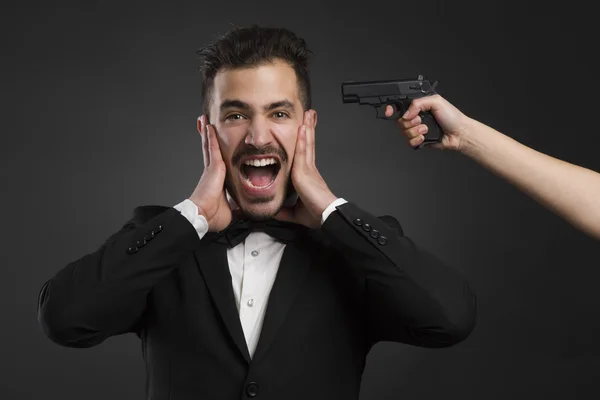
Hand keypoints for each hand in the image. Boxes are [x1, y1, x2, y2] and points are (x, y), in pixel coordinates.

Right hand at [189, 115, 236, 231]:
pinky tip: (209, 126)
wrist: (204, 216)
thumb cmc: (213, 216)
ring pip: (210, 146)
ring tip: (205, 120)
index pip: (217, 163)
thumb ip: (238, 208)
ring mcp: (212, 169)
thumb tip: (245, 212)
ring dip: (208, 133)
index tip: (215, 145)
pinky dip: (210, 137)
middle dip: (209, 138)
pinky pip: (212, 148)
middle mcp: (212, 172)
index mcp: (217, 181)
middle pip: (211, 150)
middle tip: (206, 125)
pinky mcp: (213, 167)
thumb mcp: (231, 210)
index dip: (216, 153)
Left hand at [274, 110, 337, 228]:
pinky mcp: (305, 170)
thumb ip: (284, 210)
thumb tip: (274, 212)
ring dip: (307, 128)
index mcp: (307, 177)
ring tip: (308, 114)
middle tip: (309, 116)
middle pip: (308, 144)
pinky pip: (303, 151)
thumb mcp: (294, 212)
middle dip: (309, 130)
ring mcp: (307, 168)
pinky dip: (303, 139)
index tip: (305, 132)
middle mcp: (308, 169)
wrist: (324, 215)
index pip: (305, 155)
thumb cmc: (315, 213)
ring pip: (307, 144)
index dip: (306, 142)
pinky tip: (303, 128)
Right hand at [388, 94, 471, 150]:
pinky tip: (425, 136)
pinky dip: (416, 140)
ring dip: (415, 131)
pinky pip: (409, 142)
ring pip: (403, 132)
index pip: (399, 106)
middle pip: (399, 121)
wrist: (459, 134)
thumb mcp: (436, 101)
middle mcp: (415, 117)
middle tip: (420, 120)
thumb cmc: (452, 117)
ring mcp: (416, 130)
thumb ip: (418, 103)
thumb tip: (406, 113)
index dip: (391, 109)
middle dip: (409, 122)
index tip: (389, 112)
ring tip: (426, 129)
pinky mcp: (418, 140)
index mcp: (418, 106)